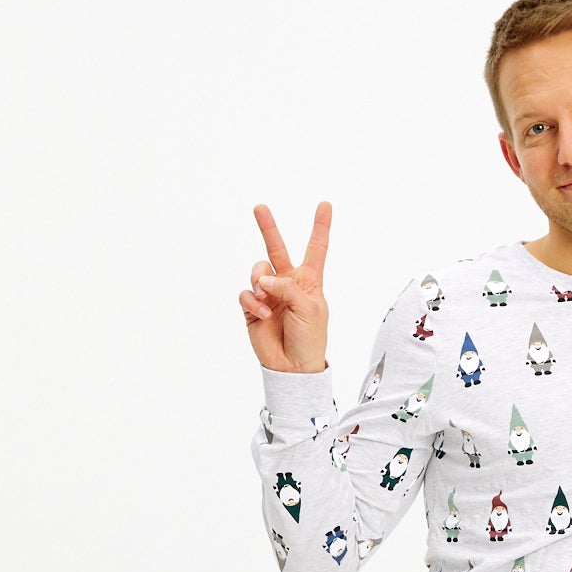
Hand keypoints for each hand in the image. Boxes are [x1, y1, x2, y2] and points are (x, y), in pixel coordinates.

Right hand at [240, 201, 331, 373]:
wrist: (293, 366)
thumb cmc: (309, 338)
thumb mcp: (309, 308)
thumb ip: (287, 286)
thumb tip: (263, 278)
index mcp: (309, 281)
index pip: (316, 249)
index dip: (320, 227)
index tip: (325, 204)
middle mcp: (287, 283)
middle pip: (276, 248)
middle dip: (267, 227)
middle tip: (259, 207)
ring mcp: (269, 293)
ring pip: (257, 270)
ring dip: (260, 281)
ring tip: (269, 301)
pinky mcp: (253, 306)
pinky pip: (246, 292)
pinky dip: (253, 301)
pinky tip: (263, 314)